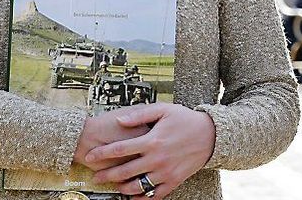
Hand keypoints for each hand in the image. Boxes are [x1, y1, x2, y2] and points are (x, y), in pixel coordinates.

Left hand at [85, 103, 215, 197]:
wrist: (211, 135)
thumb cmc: (186, 119)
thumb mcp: (163, 109)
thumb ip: (139, 115)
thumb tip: (119, 120)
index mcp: (151, 140)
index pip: (119, 149)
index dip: (101, 154)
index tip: (90, 156)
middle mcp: (156, 159)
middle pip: (124, 171)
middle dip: (106, 175)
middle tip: (95, 177)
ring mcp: (165, 172)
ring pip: (137, 186)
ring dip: (121, 188)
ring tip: (113, 186)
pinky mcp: (173, 181)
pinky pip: (154, 195)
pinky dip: (141, 198)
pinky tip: (133, 196)